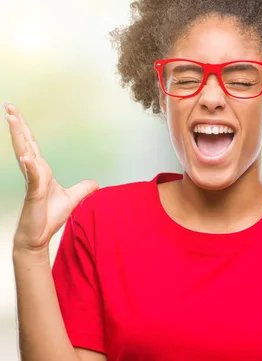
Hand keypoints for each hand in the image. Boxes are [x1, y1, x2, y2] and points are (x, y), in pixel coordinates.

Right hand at [6, 103, 97, 252]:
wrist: (39, 236)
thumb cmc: (49, 217)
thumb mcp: (72, 198)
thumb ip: (82, 189)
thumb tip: (95, 183)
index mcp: (41, 171)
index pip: (32, 145)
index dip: (25, 129)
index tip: (15, 113)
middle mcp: (34, 172)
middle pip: (24, 143)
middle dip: (17, 125)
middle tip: (8, 106)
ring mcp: (32, 182)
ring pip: (25, 154)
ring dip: (19, 137)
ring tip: (12, 119)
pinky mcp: (34, 193)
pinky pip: (33, 177)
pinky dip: (30, 166)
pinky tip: (26, 156)